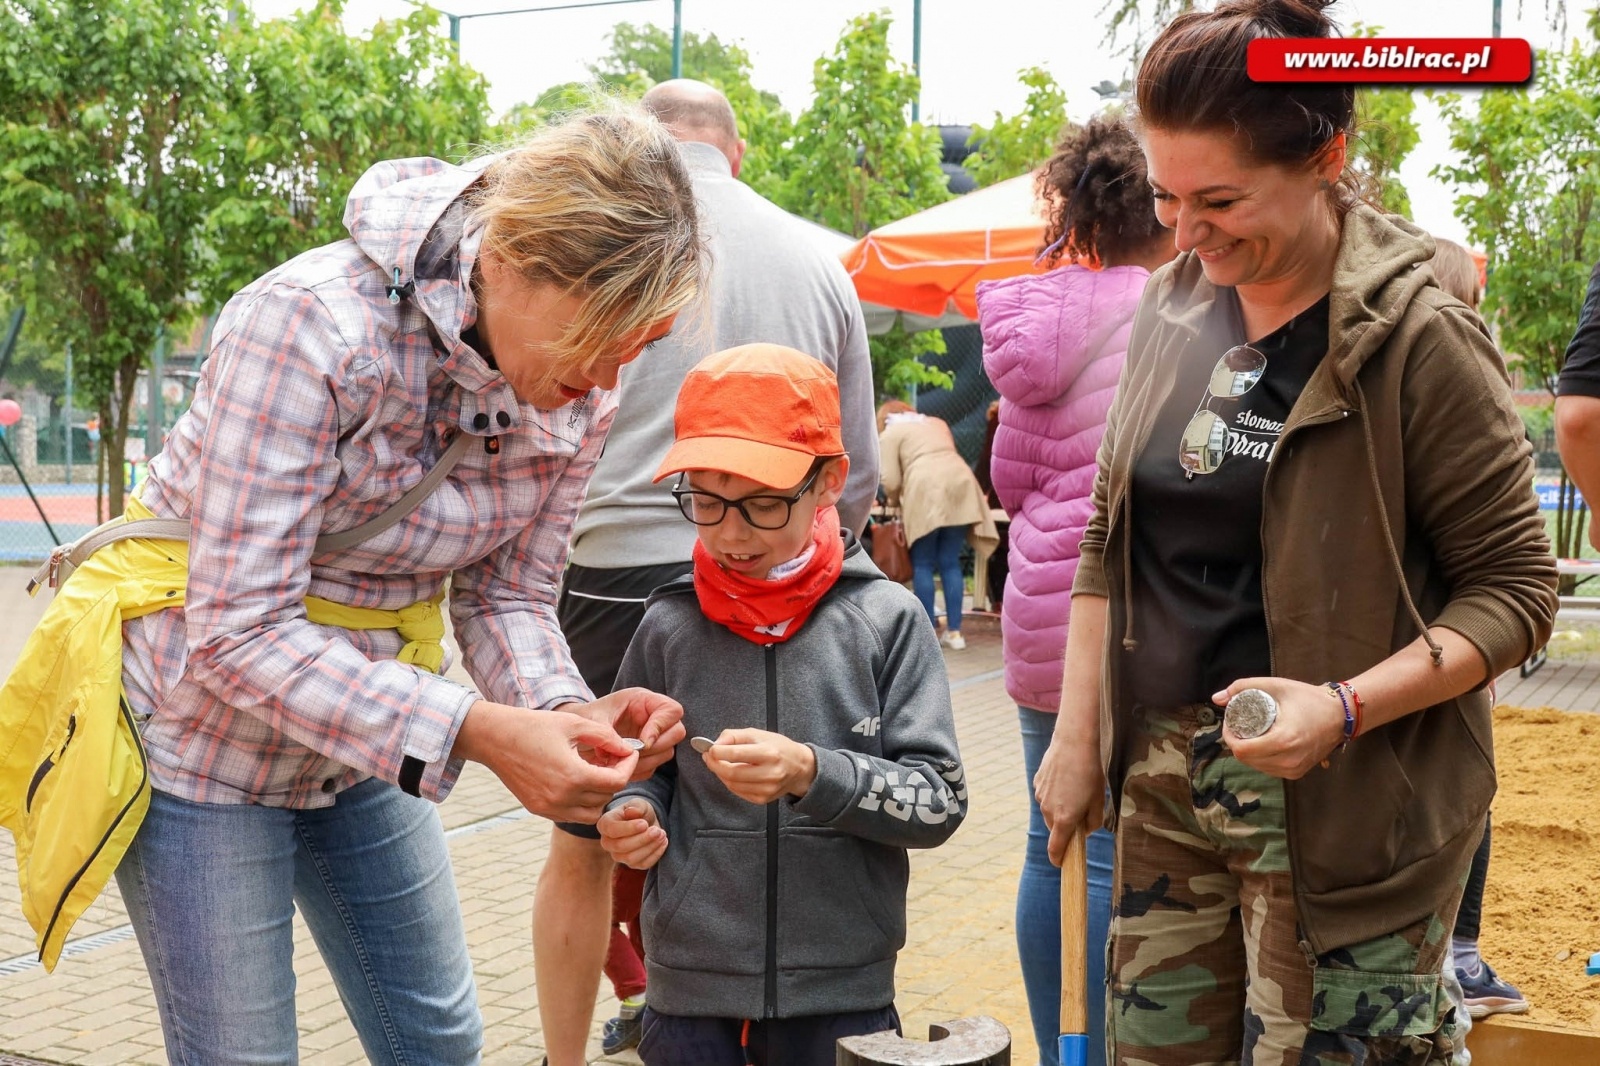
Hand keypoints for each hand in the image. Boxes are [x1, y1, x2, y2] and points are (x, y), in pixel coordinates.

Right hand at [452, 701, 637, 821]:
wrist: (495, 738)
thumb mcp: (575, 723)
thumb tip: (629, 749)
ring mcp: (549, 808)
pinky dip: (581, 802)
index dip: (628, 766)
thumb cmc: (535, 725)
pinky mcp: (539, 810)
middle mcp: (562, 798)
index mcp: (573, 776)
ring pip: (591, 812)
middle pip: (606, 797)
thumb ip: (607, 737)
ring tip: (595, 771)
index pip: (617, 782)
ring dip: (599, 794)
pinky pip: (572, 815)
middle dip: (615, 777)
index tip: (628, 753)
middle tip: (612, 758)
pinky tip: (577, 780)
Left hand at [571, 687, 685, 780]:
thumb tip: (630, 749)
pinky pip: (655, 766)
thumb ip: (610, 732)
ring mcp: (653, 736)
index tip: (642, 742)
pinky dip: (640, 770)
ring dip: (647, 761)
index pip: (672, 710)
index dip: (661, 727)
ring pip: (668, 752)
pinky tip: (622, 768)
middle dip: (656, 747)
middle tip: (633, 754)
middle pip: (677, 732)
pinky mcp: (648, 754)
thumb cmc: (585, 719)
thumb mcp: (594, 720)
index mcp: (643, 701)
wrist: (576, 733)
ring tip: (622, 762)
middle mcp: (653, 717)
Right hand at [598, 801, 667, 869]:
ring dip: (650, 847)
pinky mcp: (632, 864)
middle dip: (642, 839)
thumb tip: (631, 812)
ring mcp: (619, 856)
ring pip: (631, 858)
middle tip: (657, 830)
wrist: (646, 822)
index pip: (612, 830)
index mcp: (605, 824)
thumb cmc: (639, 811)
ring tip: (662, 834)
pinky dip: (656, 854)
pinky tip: (663, 842)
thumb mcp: (639, 804)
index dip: (629, 828)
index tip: (644, 824)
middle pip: (621, 846)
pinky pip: (643, 864)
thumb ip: (636, 806)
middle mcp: (608, 843)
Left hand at [701, 728, 816, 803]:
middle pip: (731, 772)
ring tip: (718, 763)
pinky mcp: (763, 799)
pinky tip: (730, 773)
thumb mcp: (759, 734)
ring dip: (720, 773)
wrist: (800, 768)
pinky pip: (738, 791)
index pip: (736, 754)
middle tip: (708, 756)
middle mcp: (769, 773)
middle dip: (714, 764)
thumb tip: (715, 744)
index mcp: (769, 753)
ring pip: (732, 784)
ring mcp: (767, 789)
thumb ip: (734, 736)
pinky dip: (729, 782)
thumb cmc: (778, 747)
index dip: (717, 752)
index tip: (709, 748)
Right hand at [1034, 731, 1104, 866]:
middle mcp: (1048, 810)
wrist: (1073, 743)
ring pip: (1049, 811)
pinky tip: (1066, 779)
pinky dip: (1054, 795)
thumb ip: (1093, 822)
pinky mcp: (1037, 783)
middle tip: (1082, 811)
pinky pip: (1045, 796)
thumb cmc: (1090, 772)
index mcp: (1064, 819)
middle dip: (1066, 827)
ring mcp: (1040, 796)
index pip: (1055, 848)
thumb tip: (1084, 830)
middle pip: (1055, 828)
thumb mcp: (1099, 800)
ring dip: (1060, 808)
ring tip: (1075, 789)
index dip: (1058, 859)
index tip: (1061, 863)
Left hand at [1214, 677, 1345, 779]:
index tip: (1230, 723)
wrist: (1341, 715)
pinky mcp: (1297, 773)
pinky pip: (1269, 769)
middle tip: (1237, 726)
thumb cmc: (1308, 698)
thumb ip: (1244, 686)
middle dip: (1236, 743)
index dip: (1229, 737)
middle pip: (1246, 759)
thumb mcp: (1276, 685)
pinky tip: (1260, 744)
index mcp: (1283, 741)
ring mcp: (1294, 770)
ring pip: (1256, 766)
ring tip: (1248, 734)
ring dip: (1247, 753)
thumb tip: (1217, 698)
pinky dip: (1260, 758)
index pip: (1242, 750)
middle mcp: (1289, 760)